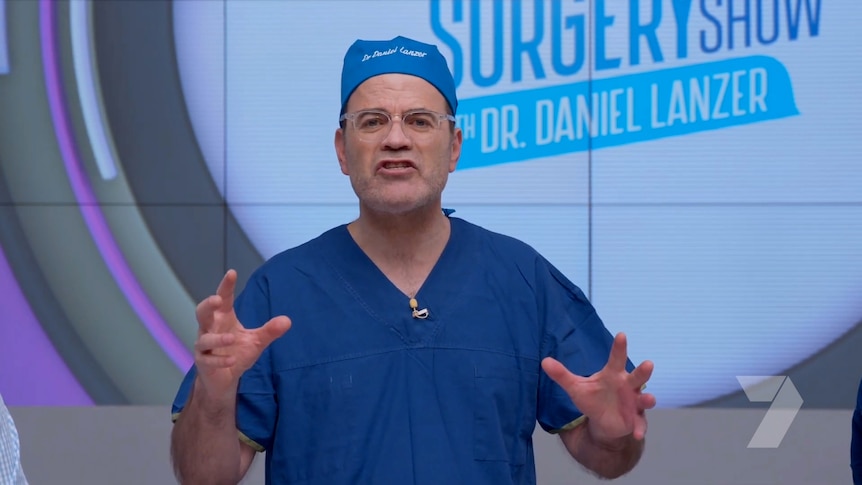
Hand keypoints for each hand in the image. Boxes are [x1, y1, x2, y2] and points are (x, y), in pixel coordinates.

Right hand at [193, 270, 290, 399]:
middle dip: (208, 305)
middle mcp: (210, 329)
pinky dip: (219, 360)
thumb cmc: (236, 353)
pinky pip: (208, 360)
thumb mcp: (256, 341)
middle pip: (202, 313)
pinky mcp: (203, 363)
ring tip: (232, 338)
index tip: (232, 273)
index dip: (226, 286)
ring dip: (218, 338)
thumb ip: (270, 331)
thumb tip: (287, 320)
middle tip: (217, 300)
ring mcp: (205, 346)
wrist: (224, 379)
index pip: (224, 299)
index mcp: (223, 318)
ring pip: (205, 338)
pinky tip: (231, 360)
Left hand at [541, 332, 654, 443]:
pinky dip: (639, 428)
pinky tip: (637, 434)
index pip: (616, 358)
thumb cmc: (594, 398)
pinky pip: (640, 424)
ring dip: (647, 399)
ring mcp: (634, 403)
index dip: (619, 347)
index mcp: (613, 374)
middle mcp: (627, 386)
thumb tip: (544, 361)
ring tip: (649, 399)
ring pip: (644, 399)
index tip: (622, 335)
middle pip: (637, 376)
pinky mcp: (635, 419)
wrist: (604, 422)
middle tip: (649, 364)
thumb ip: (562, 375)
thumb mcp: (576, 388)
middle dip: (643, 371)